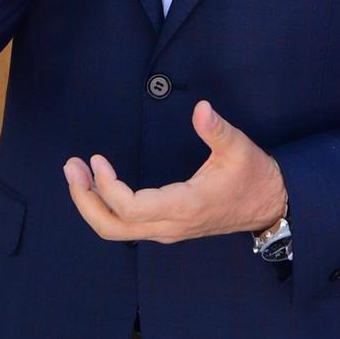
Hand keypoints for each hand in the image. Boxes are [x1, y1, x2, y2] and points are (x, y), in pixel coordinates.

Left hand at [63, 100, 286, 242]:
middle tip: (71, 167)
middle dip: (86, 200)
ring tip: (77, 172)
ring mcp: (167, 230)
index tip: (97, 159)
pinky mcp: (166, 226)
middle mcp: (171, 225)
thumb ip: (217, 130)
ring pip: (117, 230)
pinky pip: (126, 226)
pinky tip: (97, 183)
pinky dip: (105, 207)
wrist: (268, 205)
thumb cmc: (253, 176)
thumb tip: (201, 108)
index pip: (133, 210)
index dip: (108, 188)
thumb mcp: (239, 149)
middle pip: (114, 228)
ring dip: (91, 204)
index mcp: (185, 206)